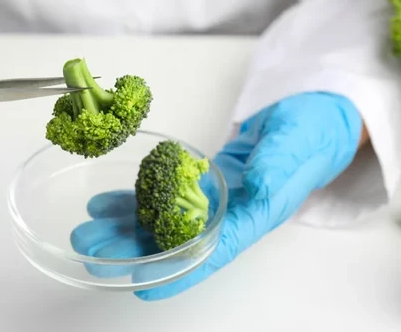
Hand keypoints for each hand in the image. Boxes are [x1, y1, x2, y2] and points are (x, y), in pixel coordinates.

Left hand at [70, 92, 363, 299]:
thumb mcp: (297, 144)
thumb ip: (276, 166)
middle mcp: (229, 214)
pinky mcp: (202, 181)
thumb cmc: (313, 133)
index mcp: (254, 215)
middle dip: (134, 249)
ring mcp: (213, 199)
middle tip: (93, 252)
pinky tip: (106, 202)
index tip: (140, 284)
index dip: (176, 271)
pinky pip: (164, 193)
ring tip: (87, 230)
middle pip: (175, 240)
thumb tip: (254, 185)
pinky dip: (135, 199)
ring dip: (125, 226)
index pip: (211, 253)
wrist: (312, 116)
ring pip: (163, 219)